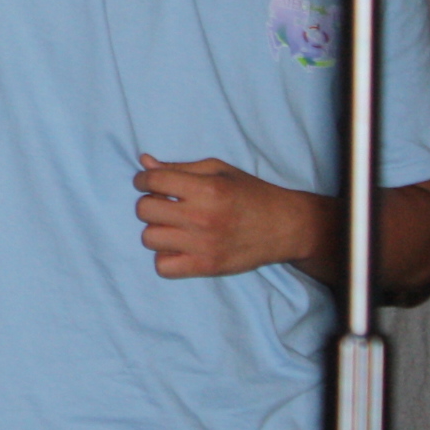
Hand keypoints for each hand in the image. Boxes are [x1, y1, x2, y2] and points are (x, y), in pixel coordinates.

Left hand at [134, 153, 325, 277]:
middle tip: (166, 205)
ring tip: (174, 227)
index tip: (148, 183)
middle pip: (144, 210)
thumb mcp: (219, 171)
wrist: (286, 227)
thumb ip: (179, 167)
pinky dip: (165, 258)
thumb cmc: (251, 194)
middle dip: (150, 204)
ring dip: (157, 231)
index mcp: (207, 188)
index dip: (143, 180)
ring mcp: (203, 244)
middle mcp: (203, 216)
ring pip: (149, 238)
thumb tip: (144, 162)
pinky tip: (179, 248)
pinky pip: (162, 267)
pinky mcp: (206, 267)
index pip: (152, 180)